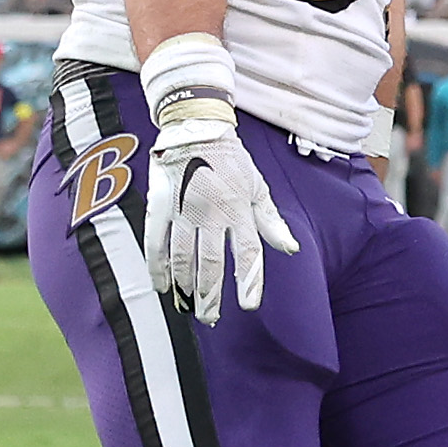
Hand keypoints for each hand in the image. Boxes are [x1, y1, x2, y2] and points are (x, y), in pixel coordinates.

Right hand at [144, 115, 299, 325]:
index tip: (248, 305)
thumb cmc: (232, 161)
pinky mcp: (160, 206)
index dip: (248, 281)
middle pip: (212, 262)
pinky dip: (157, 266)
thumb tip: (291, 249)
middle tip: (209, 317)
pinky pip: (156, 242)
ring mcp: (184, 210)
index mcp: (239, 209)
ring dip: (185, 285)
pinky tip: (161, 285)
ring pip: (183, 257)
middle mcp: (212, 213)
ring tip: (188, 305)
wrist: (196, 128)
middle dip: (211, 294)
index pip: (247, 253)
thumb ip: (271, 221)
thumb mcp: (258, 187)